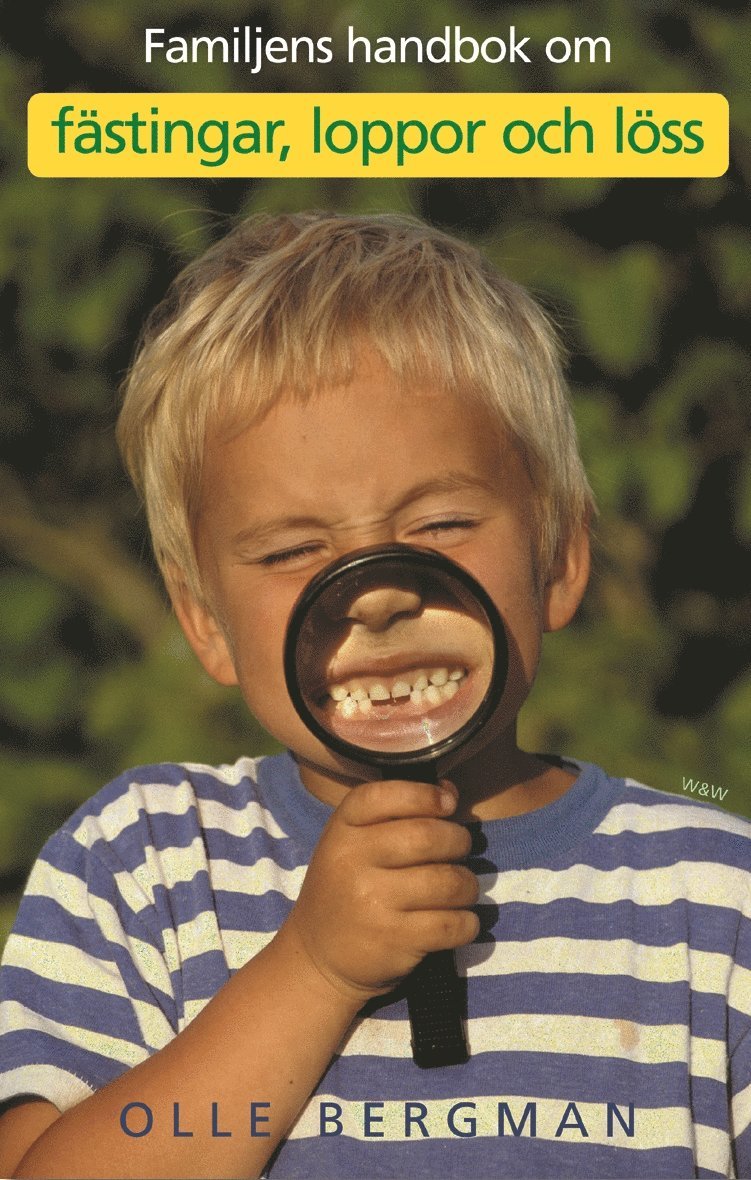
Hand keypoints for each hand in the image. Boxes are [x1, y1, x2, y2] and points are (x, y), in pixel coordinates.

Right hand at [282, 779, 478, 1002]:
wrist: (317, 957)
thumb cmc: (346, 888)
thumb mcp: (353, 844)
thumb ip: (396, 815)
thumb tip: (450, 792)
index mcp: (342, 831)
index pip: (387, 796)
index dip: (425, 795)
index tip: (448, 804)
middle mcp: (352, 863)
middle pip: (427, 836)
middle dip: (458, 841)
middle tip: (460, 849)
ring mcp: (372, 903)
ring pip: (447, 882)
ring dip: (467, 884)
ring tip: (461, 887)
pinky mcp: (394, 941)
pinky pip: (452, 924)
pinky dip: (467, 922)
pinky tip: (460, 921)